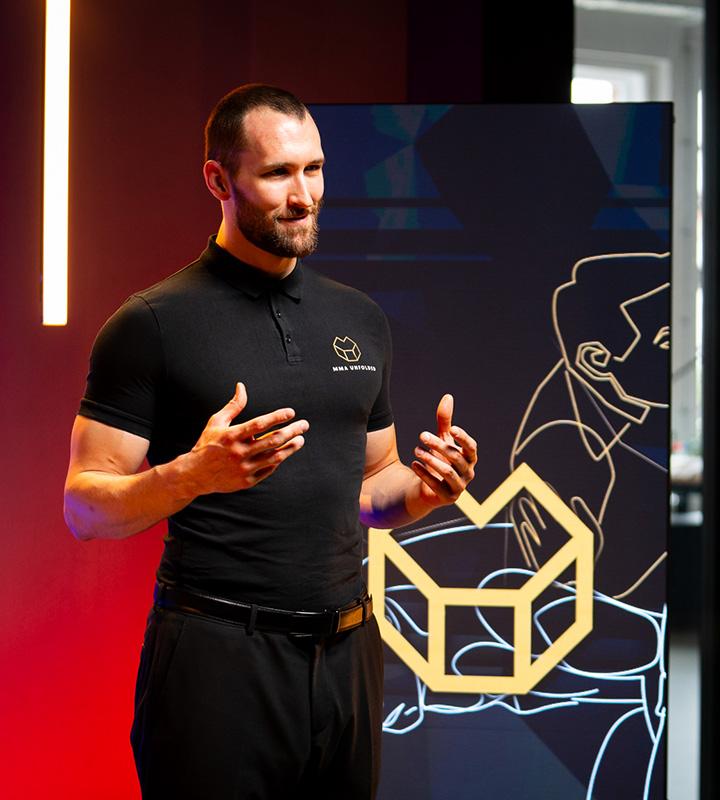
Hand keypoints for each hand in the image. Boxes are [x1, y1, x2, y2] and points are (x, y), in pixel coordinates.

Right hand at [188, 382, 307, 494]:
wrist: (195, 474)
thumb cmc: (207, 444)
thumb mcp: (216, 422)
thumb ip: (233, 406)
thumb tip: (242, 386)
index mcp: (232, 436)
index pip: (259, 424)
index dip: (277, 417)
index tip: (291, 412)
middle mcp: (239, 452)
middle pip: (272, 440)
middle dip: (292, 431)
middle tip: (304, 425)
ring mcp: (244, 468)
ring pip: (274, 457)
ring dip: (290, 448)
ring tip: (300, 440)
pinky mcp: (246, 481)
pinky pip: (268, 470)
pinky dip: (278, 461)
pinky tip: (285, 452)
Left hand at [411, 394, 476, 507]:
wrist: (429, 488)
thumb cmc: (440, 459)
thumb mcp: (442, 439)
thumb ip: (445, 421)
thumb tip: (448, 397)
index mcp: (470, 458)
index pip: (471, 448)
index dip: (464, 439)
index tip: (452, 428)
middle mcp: (468, 473)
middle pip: (456, 458)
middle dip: (439, 445)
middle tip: (422, 435)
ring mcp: (459, 487)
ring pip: (448, 472)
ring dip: (431, 459)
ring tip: (415, 450)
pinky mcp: (448, 498)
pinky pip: (437, 485)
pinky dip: (425, 474)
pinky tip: (413, 464)